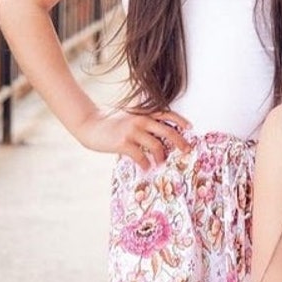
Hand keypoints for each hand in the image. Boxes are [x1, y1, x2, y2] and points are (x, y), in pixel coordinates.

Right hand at [75, 108, 193, 168]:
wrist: (91, 125)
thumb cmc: (113, 124)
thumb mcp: (130, 117)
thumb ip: (145, 123)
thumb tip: (162, 137)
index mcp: (143, 113)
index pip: (167, 114)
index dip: (180, 121)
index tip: (190, 128)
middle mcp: (140, 120)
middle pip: (167, 132)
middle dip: (180, 142)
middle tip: (186, 151)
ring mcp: (132, 131)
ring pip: (156, 146)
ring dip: (161, 158)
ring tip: (161, 164)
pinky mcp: (123, 142)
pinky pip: (141, 157)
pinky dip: (146, 164)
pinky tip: (146, 168)